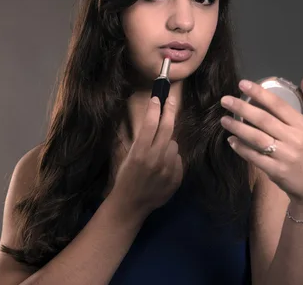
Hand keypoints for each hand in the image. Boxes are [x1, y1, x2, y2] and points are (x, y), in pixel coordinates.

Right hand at [110, 96, 182, 218]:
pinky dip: (172, 158)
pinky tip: (162, 166)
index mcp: (139, 153)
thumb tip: (152, 120)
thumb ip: (141, 140)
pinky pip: (178, 159)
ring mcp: (168, 170)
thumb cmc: (125, 178)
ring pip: (174, 144)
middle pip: (167, 129)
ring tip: (157, 153)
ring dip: (168, 143)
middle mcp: (155, 160)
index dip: (154, 108)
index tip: (157, 98)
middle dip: (170, 112)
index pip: (150, 124)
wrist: (131, 205)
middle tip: (171, 101)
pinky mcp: (176, 178)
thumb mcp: (127, 156)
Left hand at [220, 77, 302, 203]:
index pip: (279, 105)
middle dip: (242, 108)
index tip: (242, 84)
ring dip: (238, 128)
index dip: (260, 93)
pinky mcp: (276, 170)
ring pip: (257, 139)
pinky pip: (255, 157)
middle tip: (225, 100)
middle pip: (264, 120)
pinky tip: (231, 140)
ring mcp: (284, 156)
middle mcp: (294, 139)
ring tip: (224, 120)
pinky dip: (242, 149)